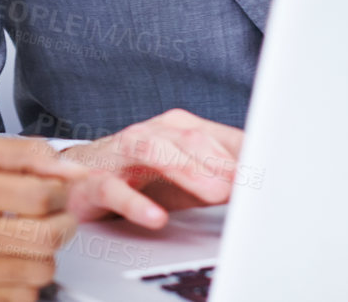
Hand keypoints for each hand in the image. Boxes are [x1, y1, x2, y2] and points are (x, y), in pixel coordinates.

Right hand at [0, 136, 85, 301]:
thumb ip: (25, 154)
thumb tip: (72, 170)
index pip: (40, 196)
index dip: (61, 193)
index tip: (56, 192)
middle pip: (45, 238)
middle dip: (62, 225)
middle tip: (54, 217)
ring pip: (39, 272)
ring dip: (44, 255)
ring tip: (27, 240)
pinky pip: (21, 299)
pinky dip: (25, 282)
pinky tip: (10, 263)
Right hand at [61, 109, 243, 227]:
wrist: (77, 179)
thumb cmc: (139, 177)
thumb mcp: (186, 178)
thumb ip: (220, 178)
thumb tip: (259, 189)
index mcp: (177, 129)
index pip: (219, 136)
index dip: (246, 155)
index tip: (270, 174)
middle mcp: (150, 134)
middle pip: (189, 138)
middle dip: (221, 161)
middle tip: (247, 185)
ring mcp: (120, 155)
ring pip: (154, 151)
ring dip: (188, 170)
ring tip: (215, 192)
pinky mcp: (94, 182)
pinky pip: (114, 190)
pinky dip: (137, 204)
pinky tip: (157, 218)